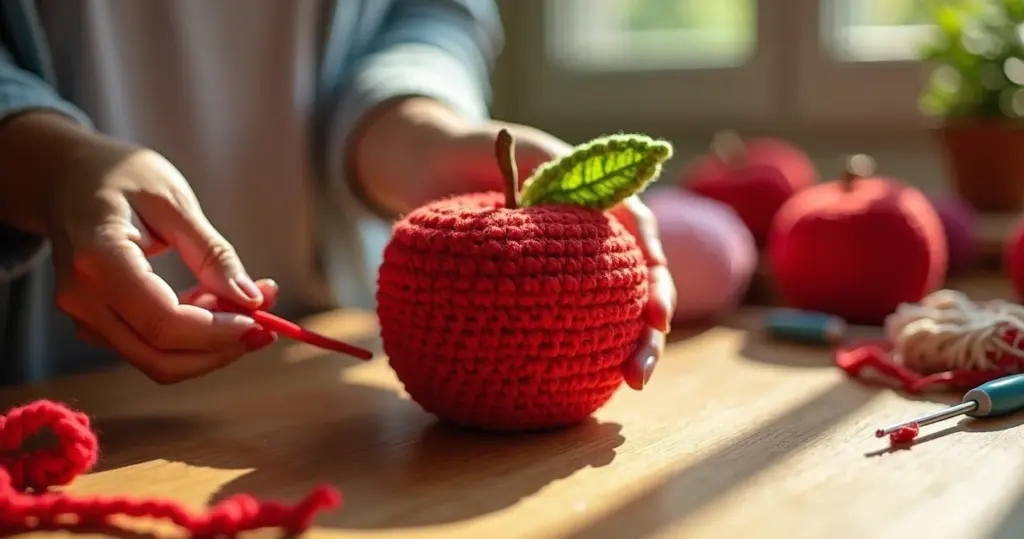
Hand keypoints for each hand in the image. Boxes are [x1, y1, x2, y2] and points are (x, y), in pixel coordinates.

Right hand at [33, 115, 276, 382]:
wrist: (66, 177)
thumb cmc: (123, 177)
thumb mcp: (175, 201)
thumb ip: (212, 253)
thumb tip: (252, 299)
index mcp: (99, 259)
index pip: (164, 322)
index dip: (218, 331)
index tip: (261, 316)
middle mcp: (84, 298)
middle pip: (161, 357)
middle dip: (221, 349)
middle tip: (268, 323)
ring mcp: (84, 316)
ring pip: (158, 360)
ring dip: (210, 345)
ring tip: (243, 302)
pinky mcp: (95, 323)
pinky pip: (149, 346)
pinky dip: (190, 337)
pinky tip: (212, 301)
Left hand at [351, 100, 675, 389]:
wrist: (432, 165)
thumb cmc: (485, 151)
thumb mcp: (527, 153)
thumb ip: (557, 174)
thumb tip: (594, 220)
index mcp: (601, 207)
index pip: (644, 244)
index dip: (656, 281)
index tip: (656, 316)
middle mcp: (593, 244)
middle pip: (636, 290)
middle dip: (648, 335)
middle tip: (639, 373)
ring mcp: (566, 271)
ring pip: (609, 313)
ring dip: (622, 351)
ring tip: (628, 384)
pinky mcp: (536, 292)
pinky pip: (565, 322)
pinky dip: (582, 351)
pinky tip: (581, 383)